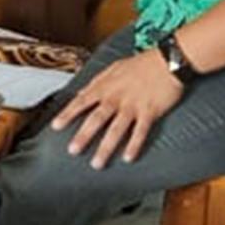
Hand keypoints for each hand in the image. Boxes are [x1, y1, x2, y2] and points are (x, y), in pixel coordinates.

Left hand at [51, 47, 184, 168]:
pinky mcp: (150, 112)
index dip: (68, 114)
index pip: (82, 101)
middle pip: (97, 119)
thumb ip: (96, 82)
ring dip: (106, 147)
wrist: (168, 60)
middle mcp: (117, 97)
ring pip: (117, 129)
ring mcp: (133, 105)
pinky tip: (127, 158)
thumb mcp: (114, 68)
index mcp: (106, 86)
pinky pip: (140, 131)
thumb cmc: (142, 64)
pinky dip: (134, 145)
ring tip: (97, 163)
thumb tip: (80, 94)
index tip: (55, 127)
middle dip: (84, 136)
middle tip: (73, 151)